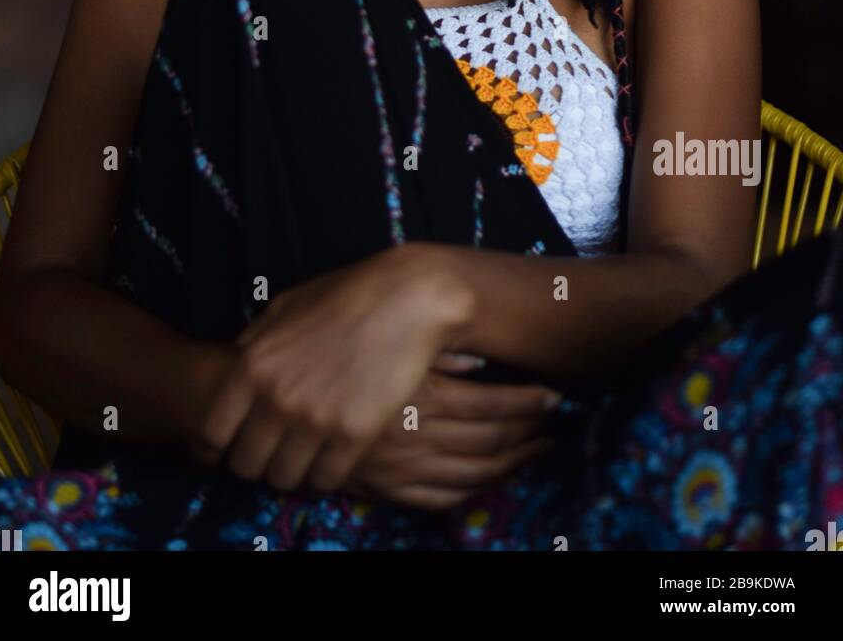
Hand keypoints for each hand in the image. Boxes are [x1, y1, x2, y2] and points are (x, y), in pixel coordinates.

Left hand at [187, 245, 473, 492]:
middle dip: (255, 463)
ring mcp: (314, 420)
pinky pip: (324, 481)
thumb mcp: (285, 306)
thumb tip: (233, 363)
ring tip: (302, 459)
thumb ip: (253, 340)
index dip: (214, 449)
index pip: (212, 434)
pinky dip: (324, 476)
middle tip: (270, 455)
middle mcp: (276, 398)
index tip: (224, 452)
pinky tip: (332, 458)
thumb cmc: (346, 296)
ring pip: (283, 479)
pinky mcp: (353, 435)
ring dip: (290, 473)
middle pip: (245, 466)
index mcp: (252, 365)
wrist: (407, 298)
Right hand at [340, 352, 559, 511]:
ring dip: (514, 462)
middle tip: (554, 422)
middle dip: (530, 432)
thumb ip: (434, 351)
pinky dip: (477, 490)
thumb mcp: (388, 343)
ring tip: (539, 448)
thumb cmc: (341, 360)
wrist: (288, 403)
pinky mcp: (391, 490)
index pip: (492, 406)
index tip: (552, 394)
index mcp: (421, 396)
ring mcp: (405, 468)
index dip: (529, 402)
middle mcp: (418, 436)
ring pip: (475, 473)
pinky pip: (444, 498)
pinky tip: (495, 476)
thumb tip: (478, 358)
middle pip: (491, 441)